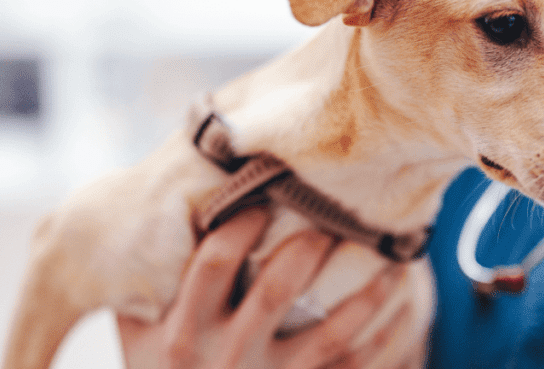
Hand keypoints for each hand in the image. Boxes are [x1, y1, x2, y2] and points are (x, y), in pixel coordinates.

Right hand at [117, 208, 423, 367]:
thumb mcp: (135, 331)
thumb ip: (144, 280)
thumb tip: (170, 204)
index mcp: (182, 334)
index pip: (214, 262)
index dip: (242, 220)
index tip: (265, 192)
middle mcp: (228, 359)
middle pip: (276, 290)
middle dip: (309, 246)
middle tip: (332, 214)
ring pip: (331, 333)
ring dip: (367, 290)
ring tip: (391, 254)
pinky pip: (356, 367)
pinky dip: (387, 335)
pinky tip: (408, 303)